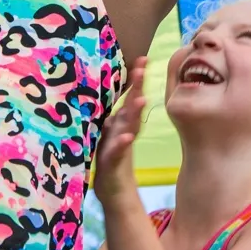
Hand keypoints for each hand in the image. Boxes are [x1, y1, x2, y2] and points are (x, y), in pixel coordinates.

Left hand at [94, 57, 147, 199]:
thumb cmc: (110, 159)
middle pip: (132, 106)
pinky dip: (122, 143)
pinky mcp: (115, 161)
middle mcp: (124, 131)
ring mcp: (122, 146)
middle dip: (137, 87)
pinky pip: (119, 151)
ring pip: (130, 126)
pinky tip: (127, 137)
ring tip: (141, 99)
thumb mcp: (108, 133)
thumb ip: (112, 116)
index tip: (142, 58)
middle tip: (142, 67)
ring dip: (135, 112)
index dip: (135, 79)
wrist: (114, 191)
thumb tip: (109, 95)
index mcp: (121, 123)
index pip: (129, 97)